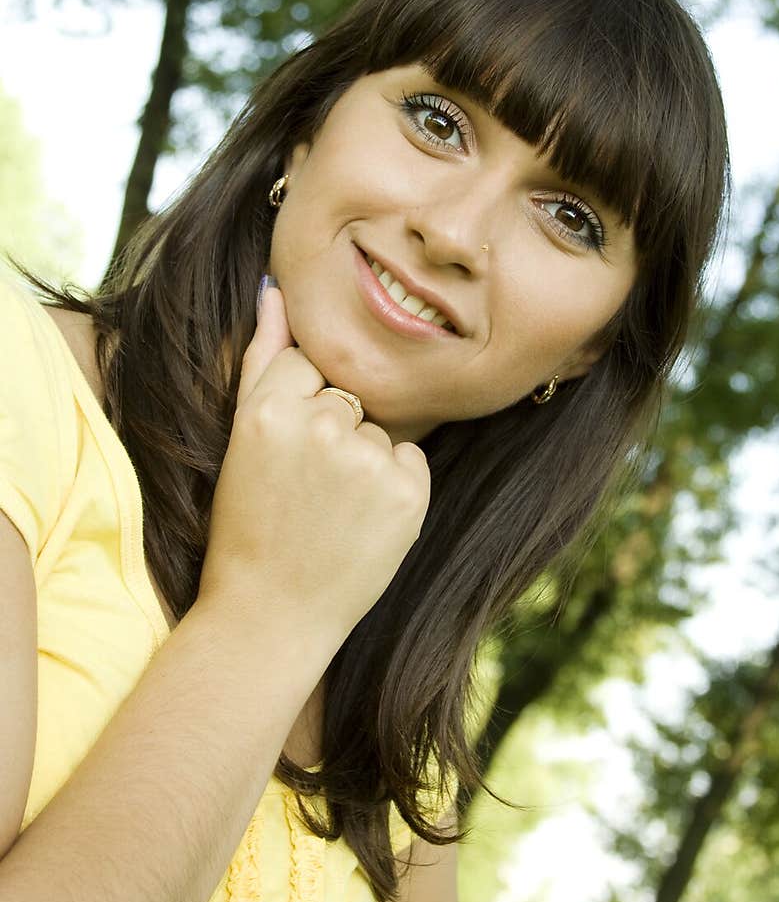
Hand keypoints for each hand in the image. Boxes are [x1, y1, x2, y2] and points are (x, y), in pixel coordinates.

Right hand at [195, 281, 430, 649]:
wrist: (271, 614)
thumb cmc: (250, 522)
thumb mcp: (243, 436)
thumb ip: (262, 355)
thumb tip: (276, 288)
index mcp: (268, 410)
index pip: (306, 364)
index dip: (298, 408)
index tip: (284, 454)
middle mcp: (320, 428)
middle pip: (348, 394)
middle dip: (334, 431)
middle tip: (305, 488)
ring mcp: (368, 462)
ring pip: (381, 427)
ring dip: (366, 459)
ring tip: (331, 509)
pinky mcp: (408, 494)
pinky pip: (411, 459)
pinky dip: (396, 485)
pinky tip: (362, 520)